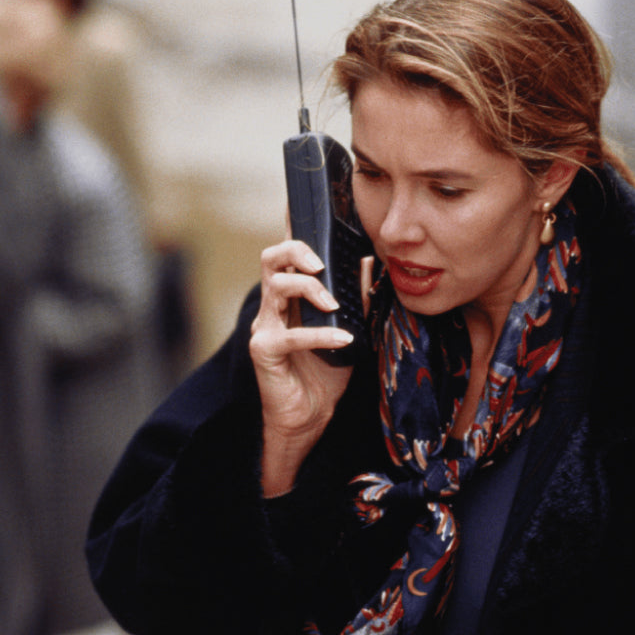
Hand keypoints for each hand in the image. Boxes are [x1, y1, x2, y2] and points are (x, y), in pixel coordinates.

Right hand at [249, 240, 364, 495]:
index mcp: (289, 297)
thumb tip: (369, 265)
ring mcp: (265, 327)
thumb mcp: (348, 330)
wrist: (307, 418)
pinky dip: (320, 334)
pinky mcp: (265, 351)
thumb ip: (357, 300)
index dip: (293, 232)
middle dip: (296, 250)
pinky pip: (290, 335)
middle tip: (322, 264)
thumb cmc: (324, 374)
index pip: (286, 255)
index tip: (308, 216)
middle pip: (270, 259)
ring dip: (309, 289)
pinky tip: (343, 338)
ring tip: (334, 305)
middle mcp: (273, 306)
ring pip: (275, 286)